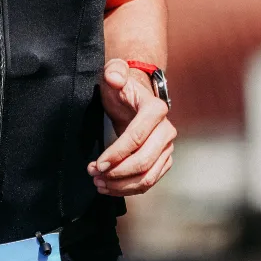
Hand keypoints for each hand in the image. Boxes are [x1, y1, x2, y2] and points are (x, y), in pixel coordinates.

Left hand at [89, 58, 175, 195]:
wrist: (132, 99)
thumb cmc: (121, 88)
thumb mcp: (114, 74)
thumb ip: (114, 71)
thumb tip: (114, 78)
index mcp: (155, 110)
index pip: (136, 137)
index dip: (117, 154)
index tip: (97, 164)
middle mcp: (166, 130)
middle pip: (144, 161)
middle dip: (117, 173)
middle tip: (94, 176)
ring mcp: (166, 148)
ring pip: (147, 176)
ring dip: (122, 185)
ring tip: (99, 184)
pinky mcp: (162, 161)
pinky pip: (148, 181)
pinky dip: (129, 188)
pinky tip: (110, 187)